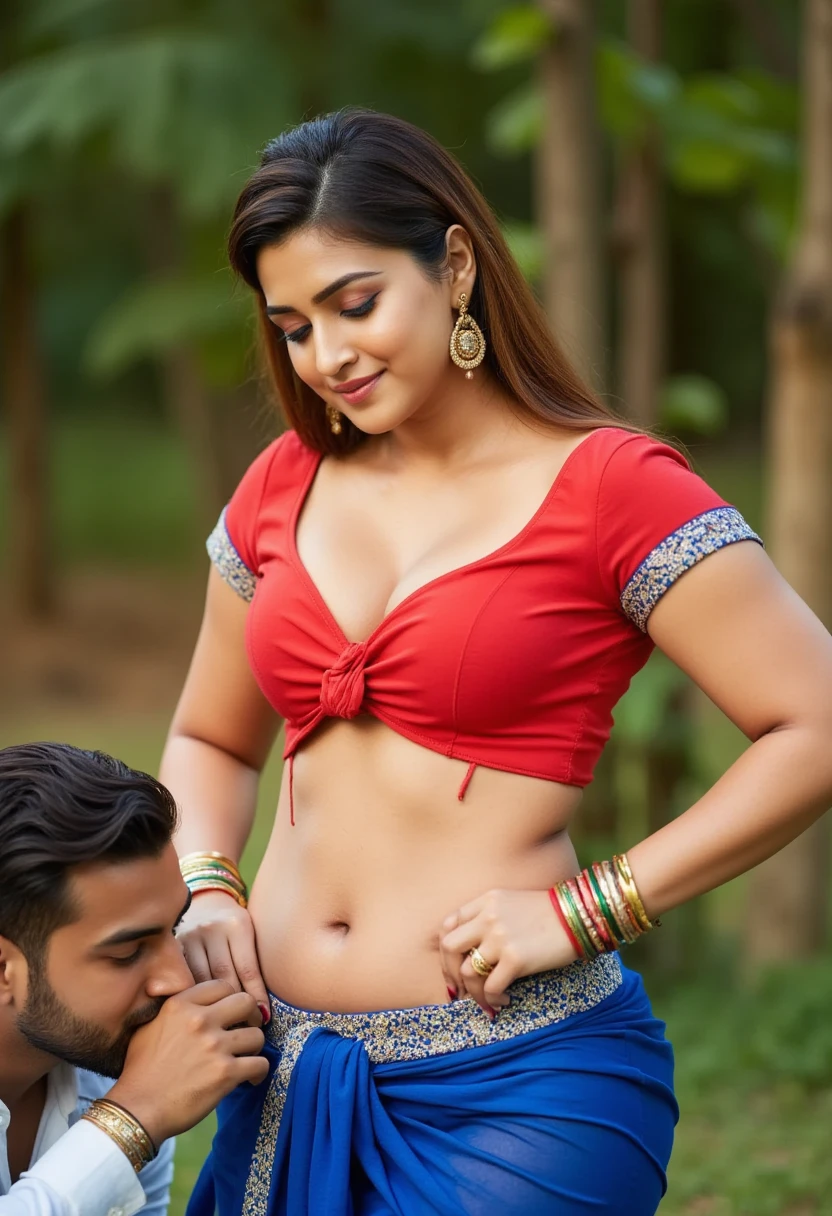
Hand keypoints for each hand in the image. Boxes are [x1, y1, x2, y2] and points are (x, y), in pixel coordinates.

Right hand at [108, 980, 268, 1144]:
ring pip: (256, 1035)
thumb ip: (174, 1010)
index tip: (232, 1012)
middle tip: (248, 1028)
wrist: (137, 1110)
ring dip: (254, 1047)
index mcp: (180, 1005)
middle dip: (251, 1015)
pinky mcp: (225, 1073)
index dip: (231, 998)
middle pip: (246, 1002)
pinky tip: (251, 1078)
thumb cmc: (140, 1071)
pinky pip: (260, 1064)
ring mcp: (214, 1046)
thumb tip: (195, 1003)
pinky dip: (259, 1072)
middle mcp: (199, 1020)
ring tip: (246, 1058)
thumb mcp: (149, 1027)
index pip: (222, 985)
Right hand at [176, 889, 269, 1021]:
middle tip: (244, 1027)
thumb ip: (253, 964)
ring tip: (224, 1026)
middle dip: (235, 1005)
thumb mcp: (248, 934)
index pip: (247, 968)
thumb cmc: (233, 928)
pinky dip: (193, 997)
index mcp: (237, 924)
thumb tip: (263, 1009)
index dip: (256, 996)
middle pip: (225, 976)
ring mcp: (190, 938)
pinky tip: (201, 1012)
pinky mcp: (173, 948)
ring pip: (203, 980)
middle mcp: (212, 929)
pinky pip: (184, 979)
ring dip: (213, 1006)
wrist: (206, 903)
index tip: (264, 1017)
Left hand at [440, 888, 580, 1016]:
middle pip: (449, 947)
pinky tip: (505, 1000)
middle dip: (450, 971)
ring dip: (474, 992)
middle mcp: (488, 917)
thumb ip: (489, 917)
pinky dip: (493, 999)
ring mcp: (500, 937)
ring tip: (488, 999)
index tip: (454, 966)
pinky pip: (491, 987)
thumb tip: (472, 951)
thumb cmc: (549, 914)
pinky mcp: (516, 958)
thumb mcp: (512, 903)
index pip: (448, 924)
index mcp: (485, 901)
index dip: (446, 950)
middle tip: (462, 989)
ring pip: (468, 972)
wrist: (580, 917)